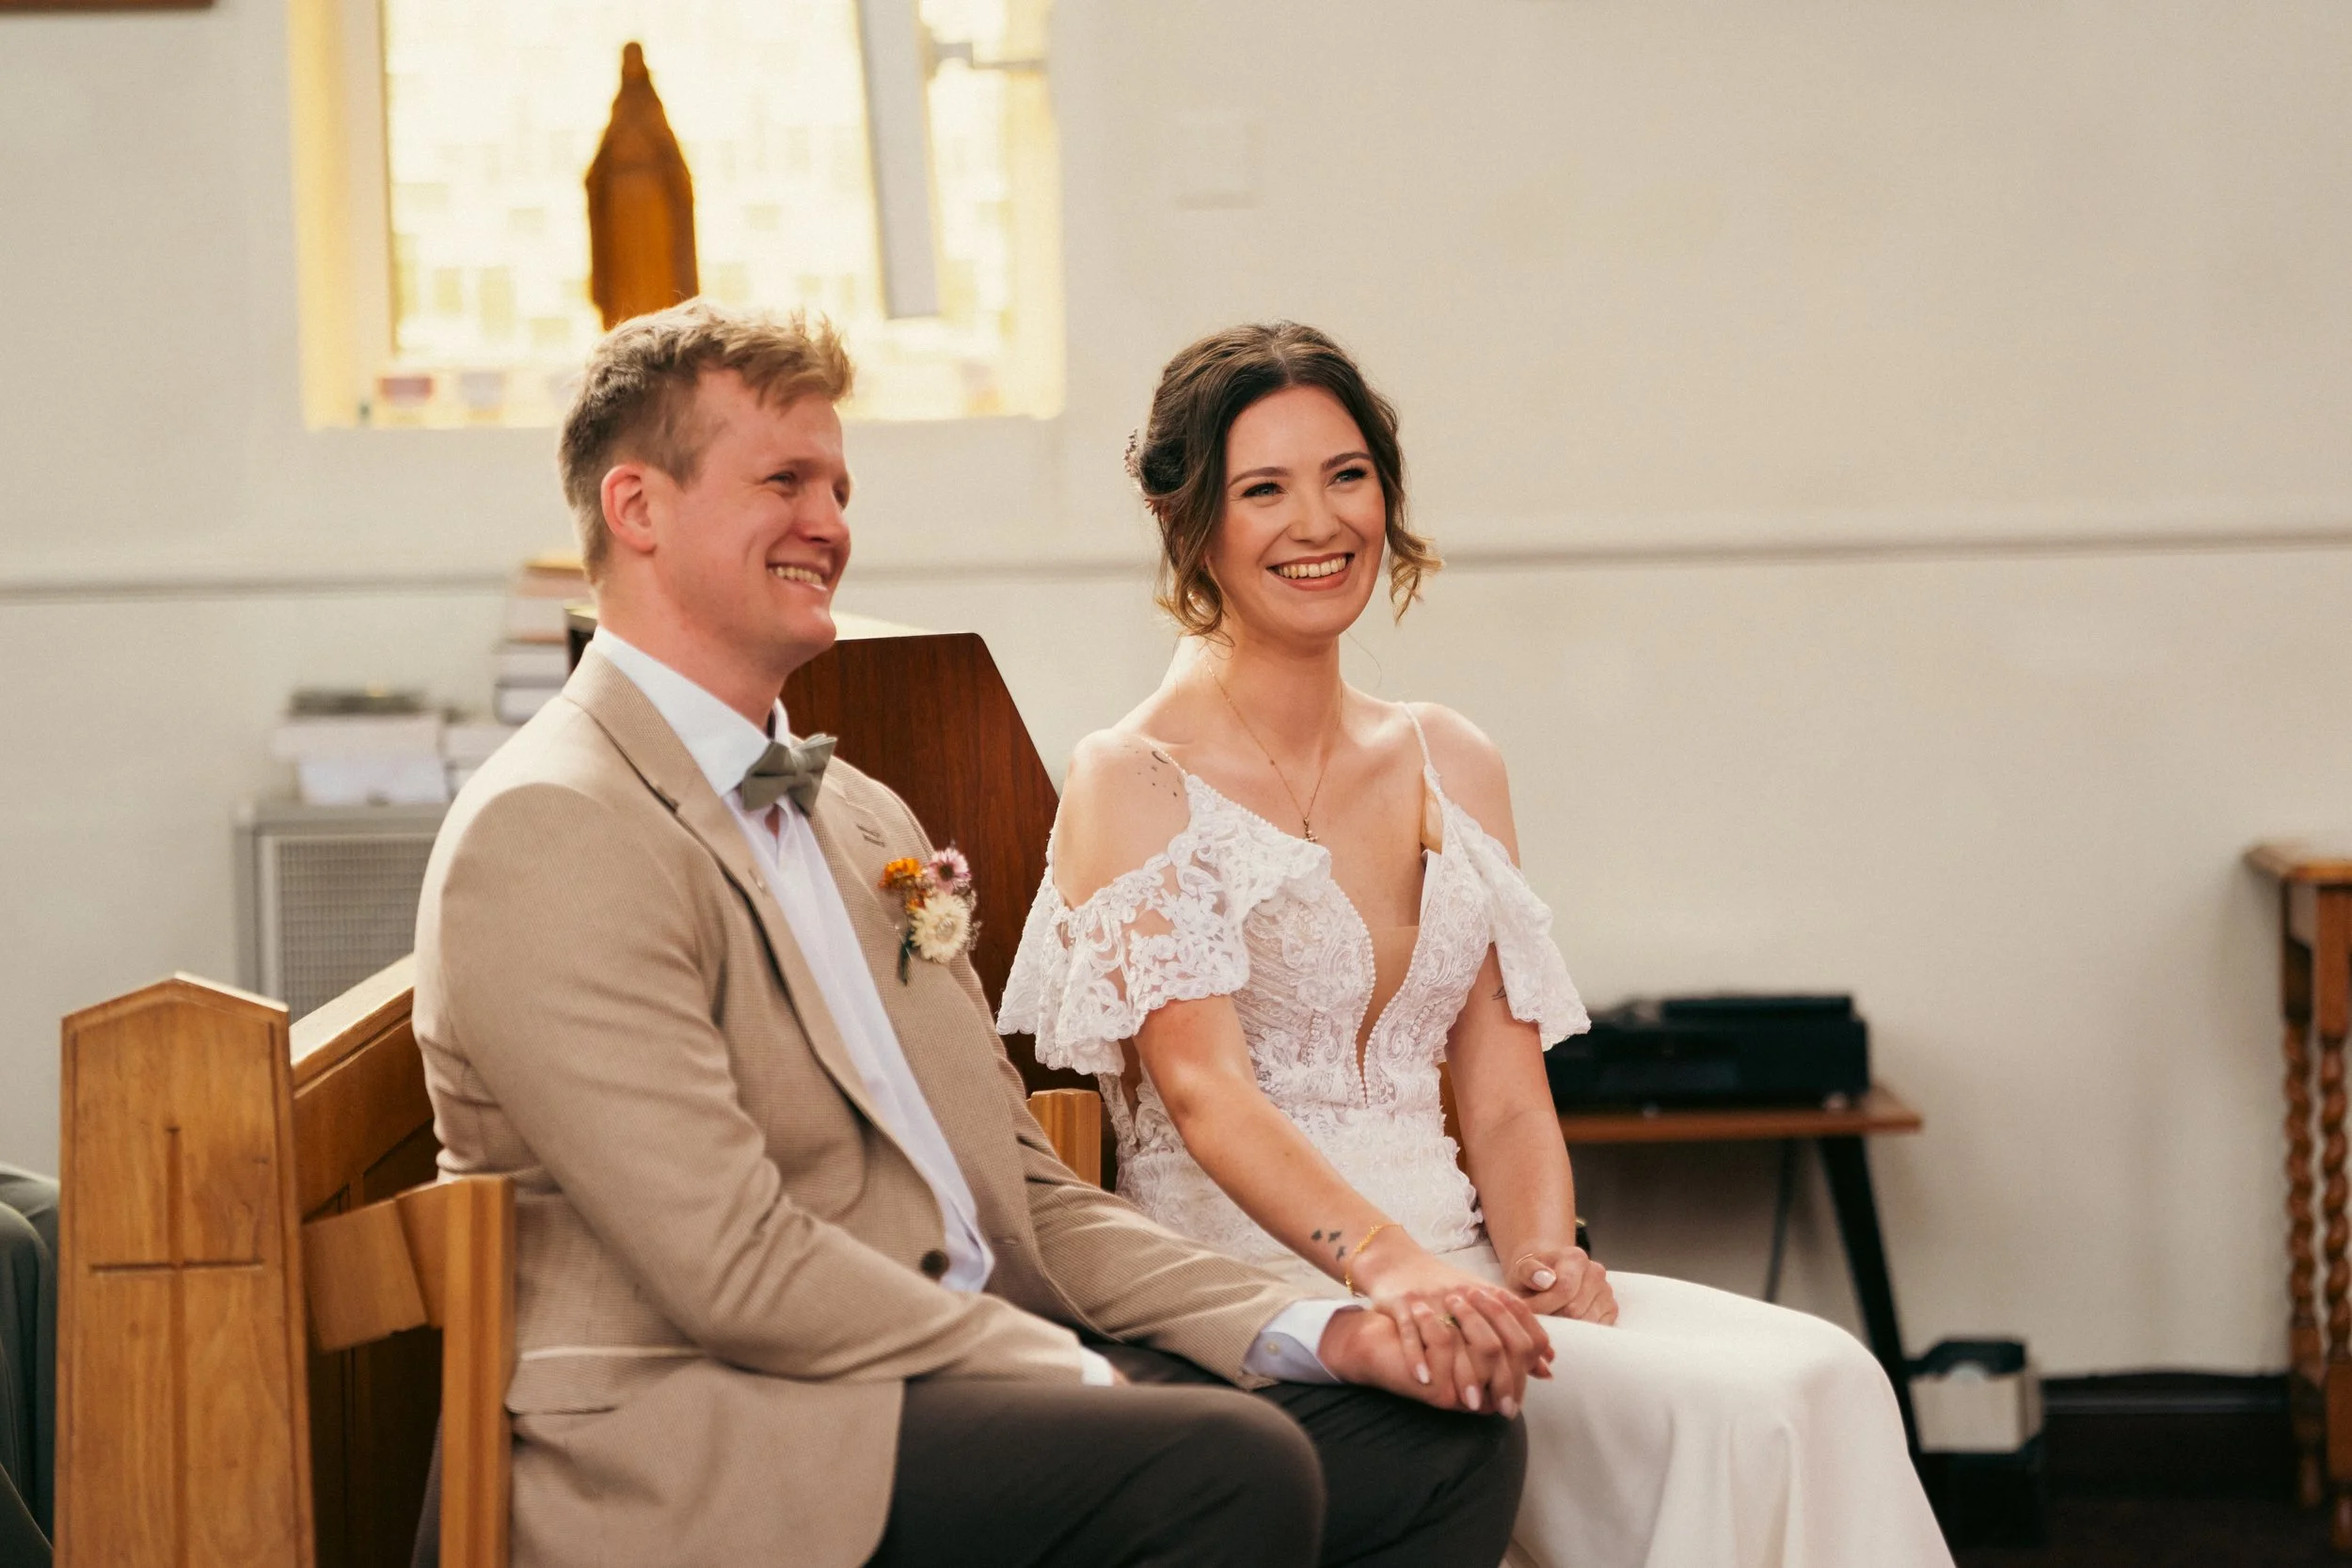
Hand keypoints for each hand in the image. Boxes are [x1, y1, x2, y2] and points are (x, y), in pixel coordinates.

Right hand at [1348, 1231, 1551, 1416]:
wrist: (1398, 1262)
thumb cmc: (1447, 1290)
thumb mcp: (1487, 1306)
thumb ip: (1518, 1335)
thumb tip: (1548, 1368)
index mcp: (1492, 1297)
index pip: (1519, 1334)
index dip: (1524, 1370)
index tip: (1518, 1399)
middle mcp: (1465, 1297)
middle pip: (1492, 1343)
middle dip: (1500, 1380)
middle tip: (1502, 1409)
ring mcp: (1433, 1299)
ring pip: (1454, 1340)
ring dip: (1463, 1374)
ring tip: (1468, 1403)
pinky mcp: (1404, 1301)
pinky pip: (1413, 1331)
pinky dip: (1418, 1357)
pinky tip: (1425, 1381)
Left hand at [1506, 1242, 1615, 1323]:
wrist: (1547, 1279)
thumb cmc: (1533, 1277)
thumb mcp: (1522, 1270)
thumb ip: (1529, 1272)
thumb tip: (1546, 1280)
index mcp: (1576, 1257)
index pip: (1564, 1290)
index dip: (1543, 1306)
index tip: (1528, 1311)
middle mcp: (1596, 1272)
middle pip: (1574, 1310)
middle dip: (1552, 1318)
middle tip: (1539, 1317)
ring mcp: (1606, 1292)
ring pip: (1586, 1323)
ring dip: (1565, 1328)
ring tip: (1551, 1317)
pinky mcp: (1611, 1310)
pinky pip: (1596, 1330)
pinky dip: (1578, 1332)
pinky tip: (1566, 1323)